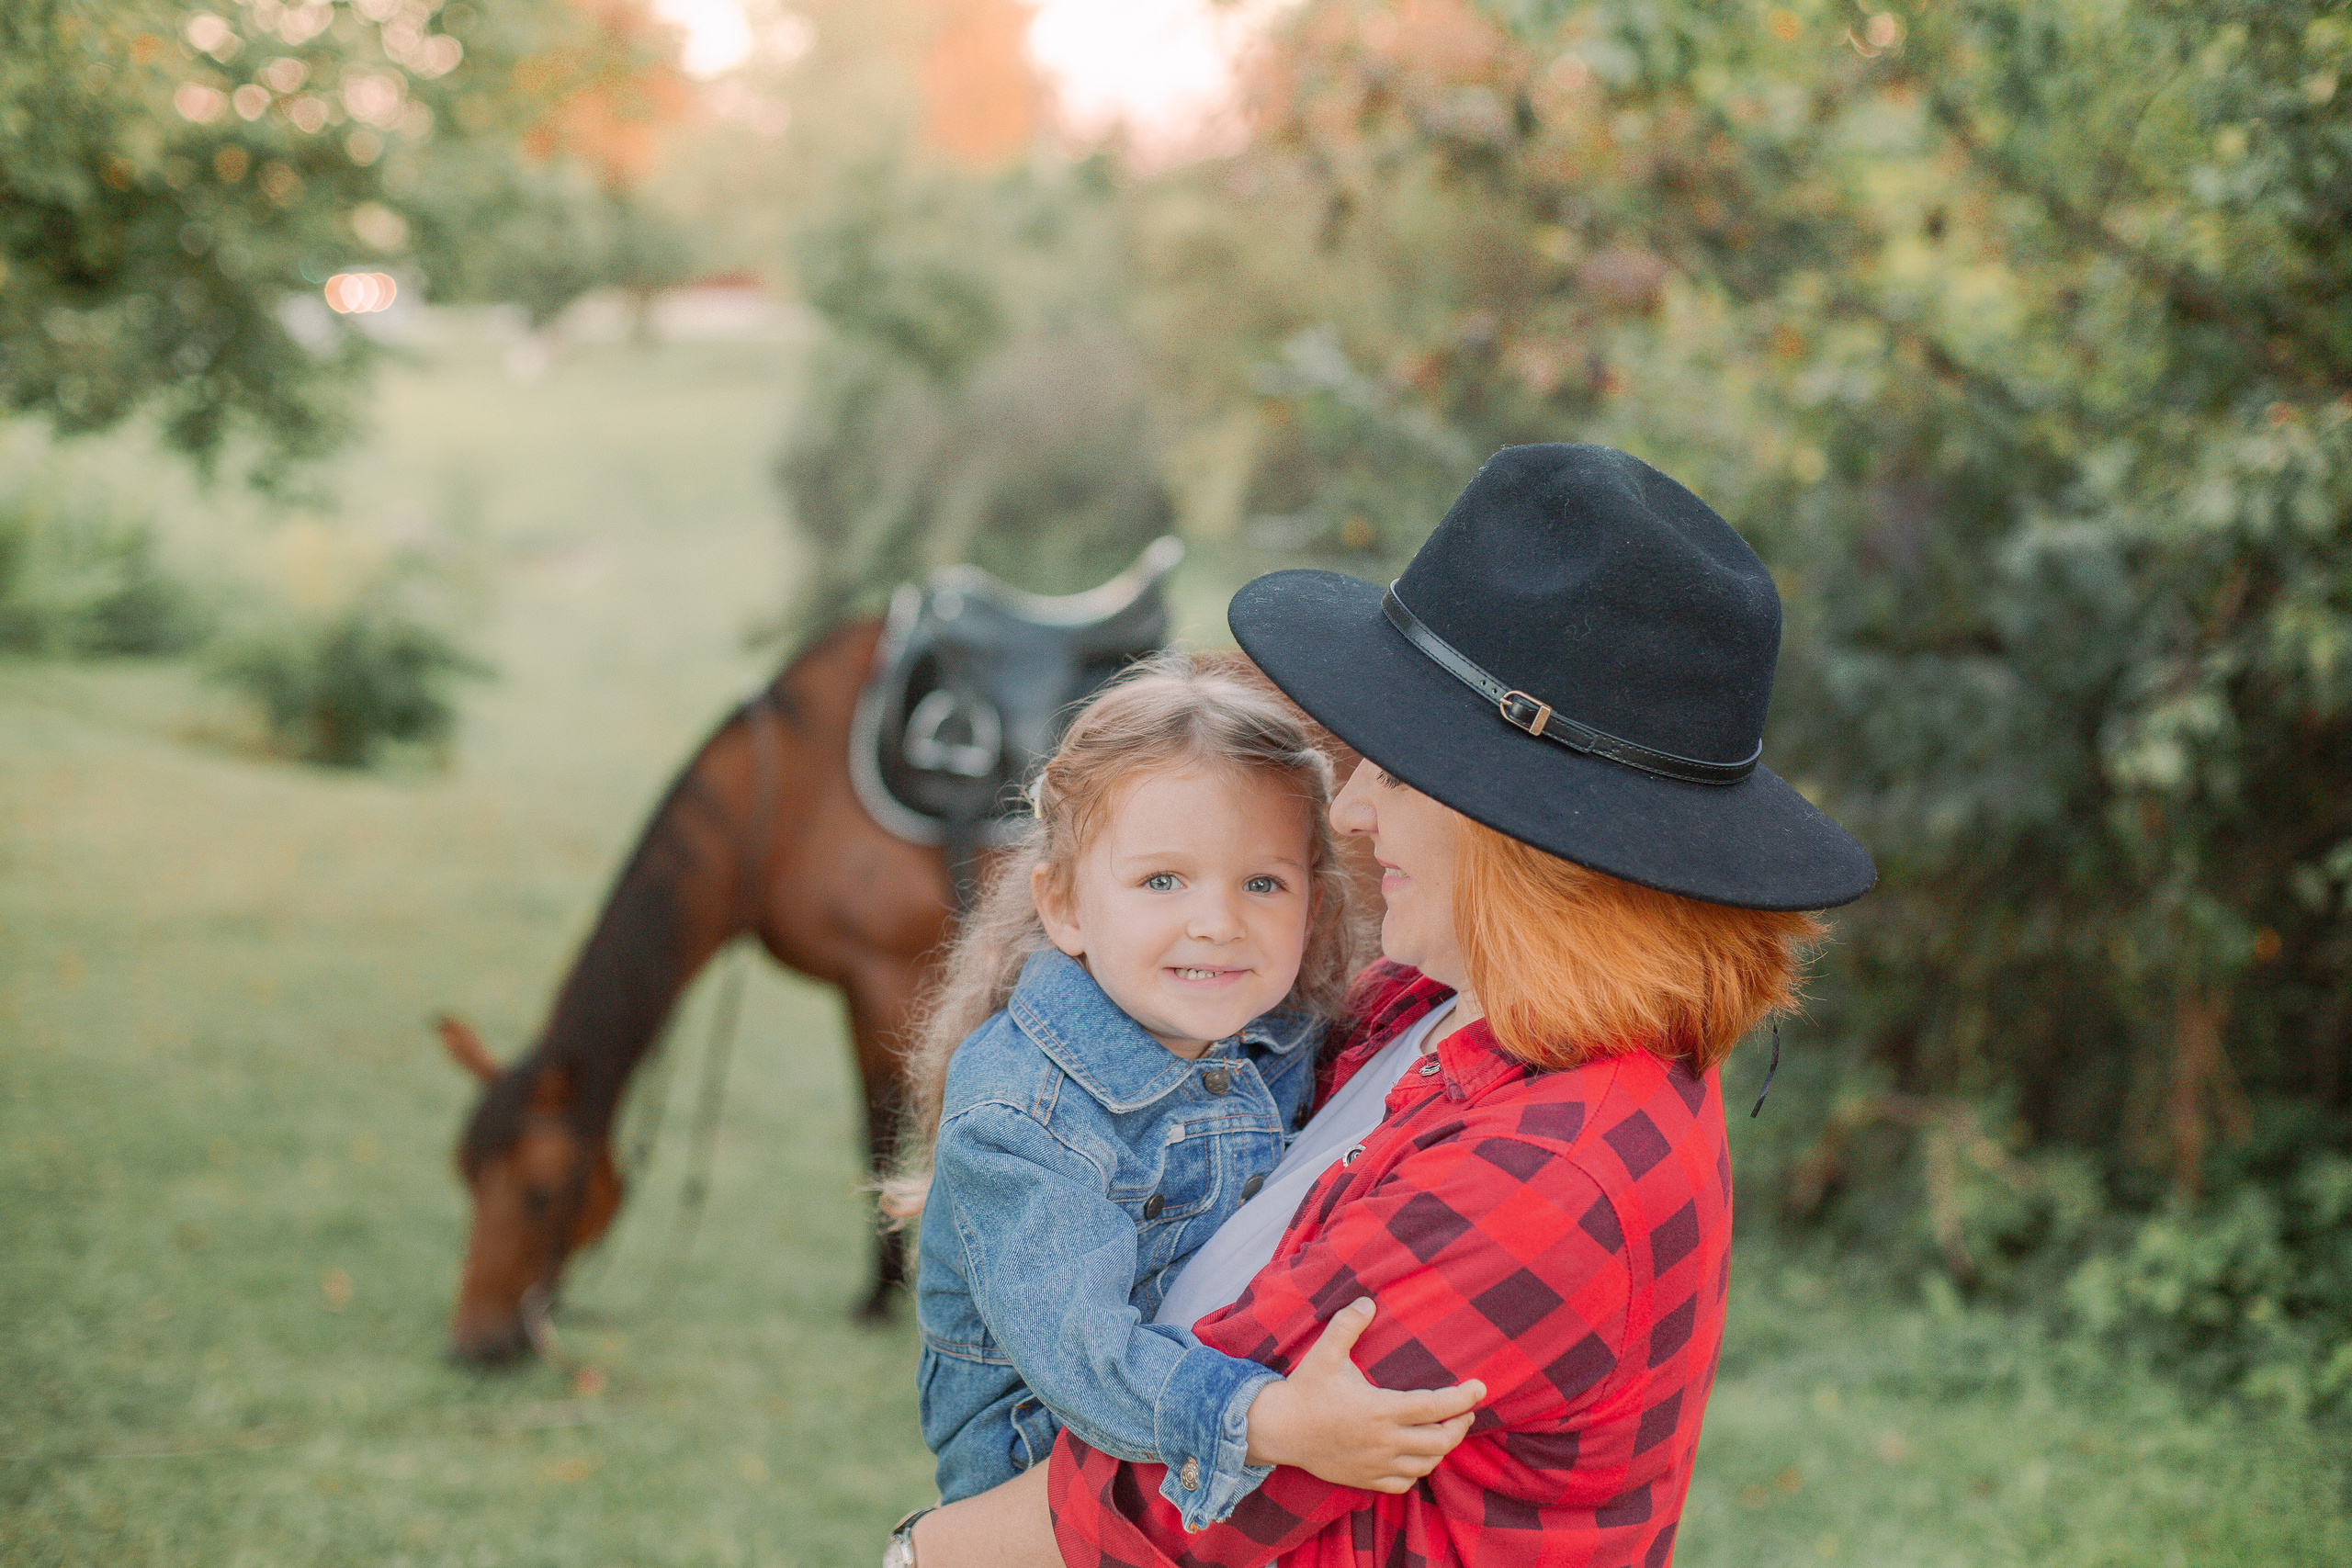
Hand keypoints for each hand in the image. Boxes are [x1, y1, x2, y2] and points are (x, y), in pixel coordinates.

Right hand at [1243, 1297, 1484, 1492]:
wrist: (1277, 1430)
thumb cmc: (1304, 1390)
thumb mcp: (1324, 1353)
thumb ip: (1347, 1325)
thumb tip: (1367, 1299)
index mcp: (1379, 1409)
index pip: (1434, 1406)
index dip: (1462, 1398)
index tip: (1480, 1387)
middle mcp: (1383, 1441)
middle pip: (1440, 1440)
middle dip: (1460, 1424)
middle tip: (1465, 1409)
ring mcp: (1375, 1464)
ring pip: (1426, 1465)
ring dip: (1442, 1447)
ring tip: (1445, 1429)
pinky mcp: (1365, 1479)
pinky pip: (1404, 1484)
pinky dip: (1418, 1471)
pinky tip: (1418, 1455)